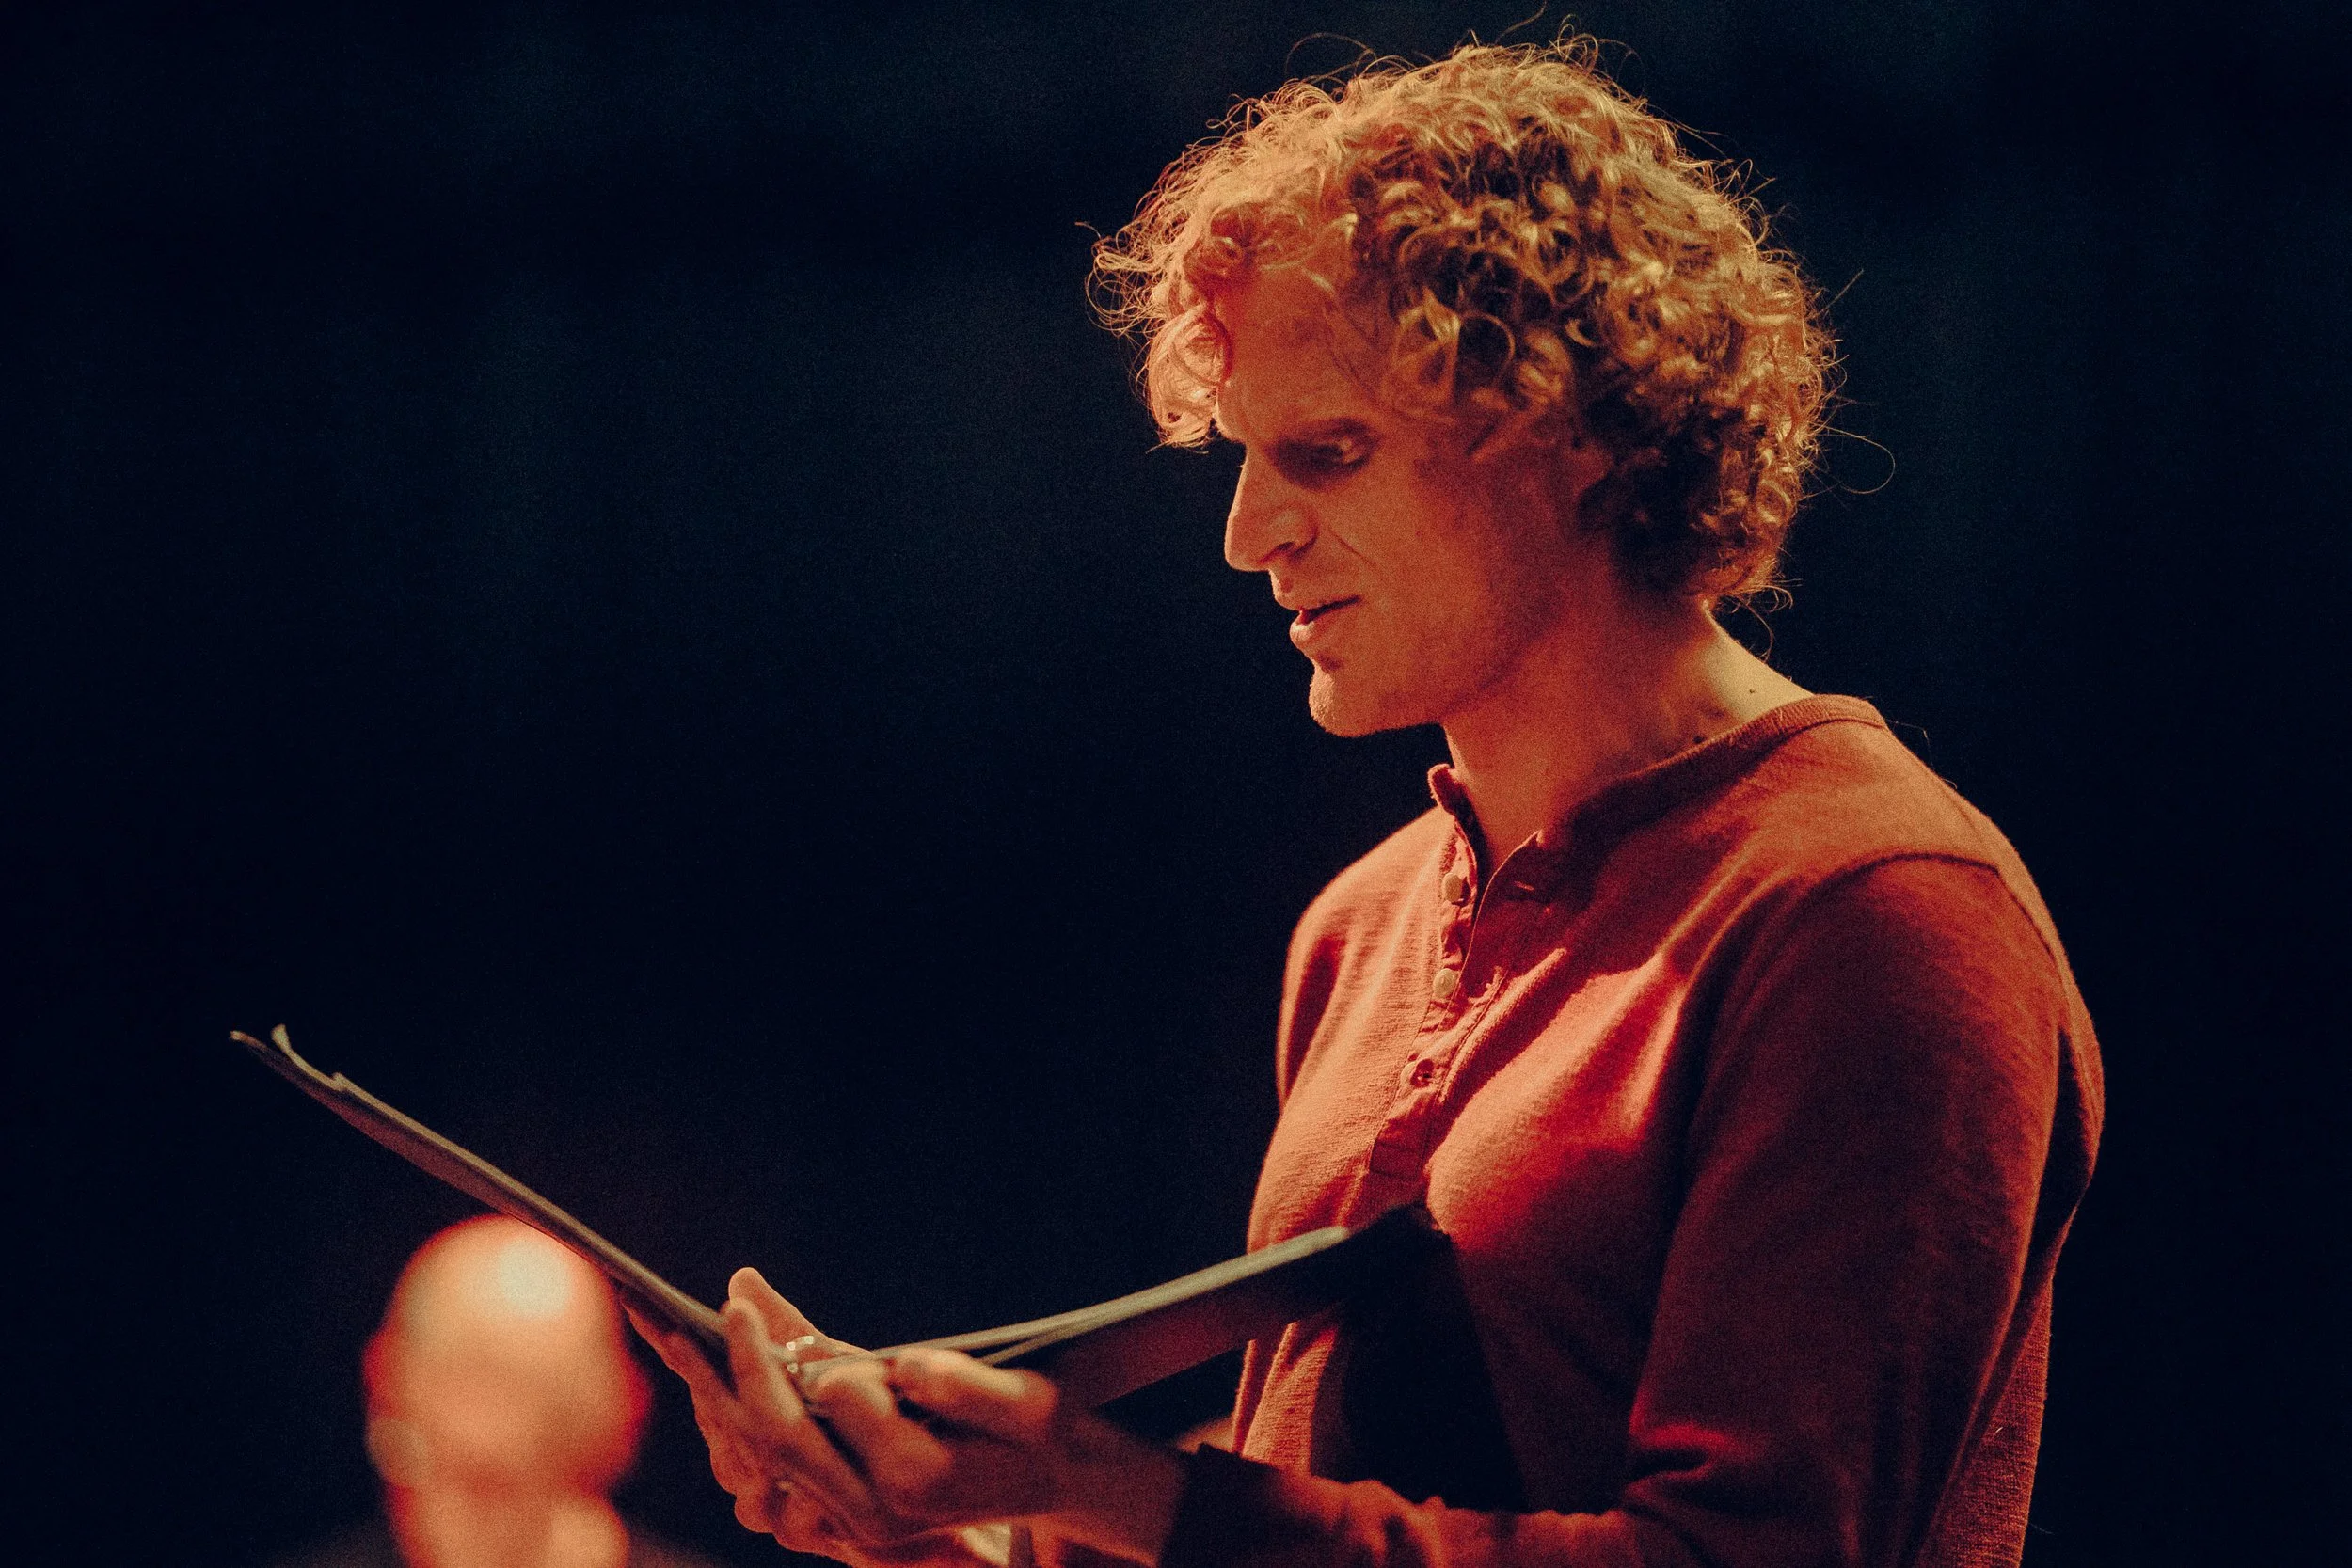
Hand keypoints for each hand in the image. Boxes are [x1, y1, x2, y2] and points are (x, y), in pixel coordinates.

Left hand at [631, 1270, 1185, 1564]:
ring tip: (670, 1333)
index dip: (797, 1346)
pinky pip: (768, 1459)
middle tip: (720, 1302)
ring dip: (717, 1393)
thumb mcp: (1024, 1403)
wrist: (1046, 1481)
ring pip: (762, 1455)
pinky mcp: (836, 1505)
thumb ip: (967, 1388)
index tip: (761, 1301)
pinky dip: (732, 1412)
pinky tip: (706, 1367)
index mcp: (911, 1480)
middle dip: (740, 1367)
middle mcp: (868, 1510)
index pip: (836, 1403)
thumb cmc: (1039, 1431)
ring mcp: (847, 1517)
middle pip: (780, 1437)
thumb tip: (905, 1369)